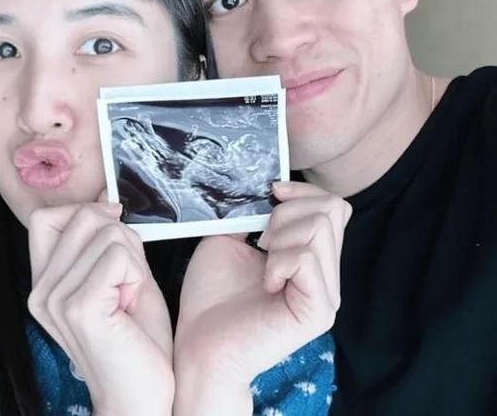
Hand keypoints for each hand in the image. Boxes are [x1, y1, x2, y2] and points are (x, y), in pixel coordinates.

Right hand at [27, 203, 173, 415]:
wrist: (140, 395)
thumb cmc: (135, 338)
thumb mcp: (120, 277)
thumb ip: (109, 239)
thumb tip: (106, 200)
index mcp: (44, 282)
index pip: (45, 217)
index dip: (83, 212)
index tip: (112, 227)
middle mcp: (41, 290)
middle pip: (82, 217)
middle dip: (119, 236)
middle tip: (127, 277)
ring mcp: (56, 299)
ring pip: (106, 232)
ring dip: (132, 260)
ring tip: (128, 296)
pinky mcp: (80, 307)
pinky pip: (118, 256)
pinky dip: (136, 274)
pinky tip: (131, 304)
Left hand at [173, 182, 350, 413]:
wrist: (198, 344)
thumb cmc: (211, 296)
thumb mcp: (230, 237)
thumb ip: (256, 213)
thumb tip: (273, 189)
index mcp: (311, 258)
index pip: (334, 207)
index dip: (304, 191)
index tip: (272, 194)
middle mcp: (326, 275)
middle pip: (331, 210)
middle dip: (286, 212)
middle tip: (260, 240)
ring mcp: (327, 295)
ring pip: (320, 228)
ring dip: (280, 236)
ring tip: (262, 263)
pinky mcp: (318, 312)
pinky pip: (308, 259)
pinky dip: (279, 261)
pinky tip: (266, 282)